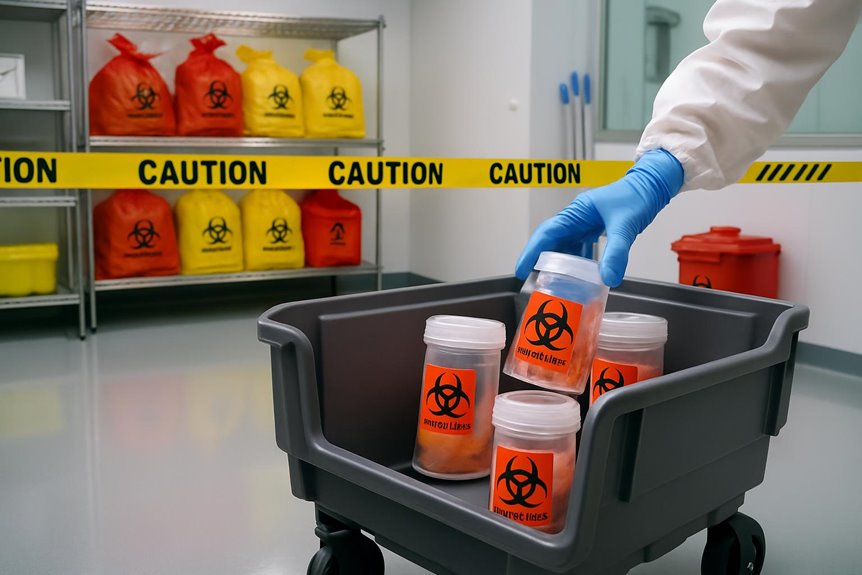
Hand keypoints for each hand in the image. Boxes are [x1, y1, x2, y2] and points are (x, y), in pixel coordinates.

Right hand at [515, 148, 683, 286]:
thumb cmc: (637, 197)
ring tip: (553, 283)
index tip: (521, 270)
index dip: (531, 252)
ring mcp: (584, 223)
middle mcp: (576, 217)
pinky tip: (579, 275)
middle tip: (532, 282)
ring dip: (558, 263)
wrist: (653, 186)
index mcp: (576, 212)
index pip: (546, 233)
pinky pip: (579, 248)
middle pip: (551, 241)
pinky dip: (576, 262)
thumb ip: (616, 253)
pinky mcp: (594, 229)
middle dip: (540, 261)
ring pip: (564, 246)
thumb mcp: (626, 226)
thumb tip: (608, 279)